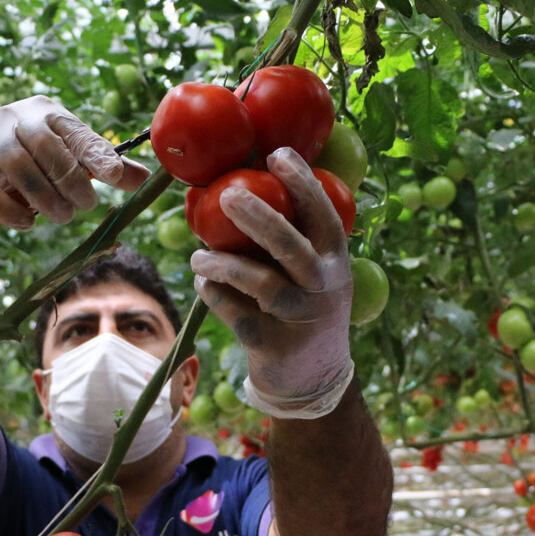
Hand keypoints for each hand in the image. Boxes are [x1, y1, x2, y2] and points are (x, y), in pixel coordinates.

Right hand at [0, 95, 149, 227]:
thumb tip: (143, 180)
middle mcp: (18, 118)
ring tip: (61, 216)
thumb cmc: (33, 153)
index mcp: (50, 113)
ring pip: (16, 165)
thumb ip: (101, 165)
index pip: (76, 132)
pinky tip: (27, 222)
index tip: (117, 177)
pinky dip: (8, 209)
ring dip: (43, 197)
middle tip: (85, 205)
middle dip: (70, 180)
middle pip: (46, 146)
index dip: (98, 155)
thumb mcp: (67, 152)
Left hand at [190, 147, 353, 417]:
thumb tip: (242, 188)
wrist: (313, 381)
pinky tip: (202, 282)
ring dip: (224, 264)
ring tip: (198, 255)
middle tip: (228, 193)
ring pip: (261, 284)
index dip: (304, 184)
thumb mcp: (316, 276)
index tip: (277, 154)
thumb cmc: (305, 309)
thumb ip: (293, 240)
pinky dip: (213, 294)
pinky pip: (235, 312)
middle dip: (260, 217)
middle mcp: (322, 288)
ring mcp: (298, 318)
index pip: (325, 216)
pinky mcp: (271, 344)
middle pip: (292, 248)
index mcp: (336, 262)